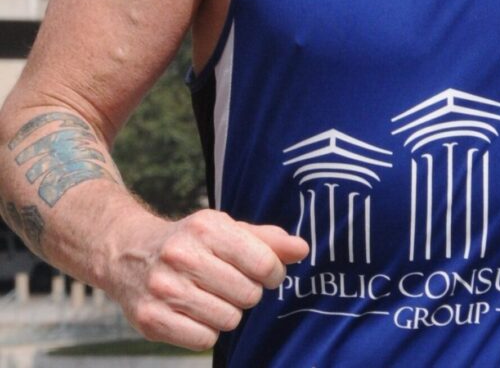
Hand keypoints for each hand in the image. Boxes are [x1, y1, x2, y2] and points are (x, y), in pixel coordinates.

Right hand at [106, 208, 308, 350]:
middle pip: (248, 295)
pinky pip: (203, 340)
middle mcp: (182, 255)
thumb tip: (303, 249)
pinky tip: (195, 313)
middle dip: (248, 293)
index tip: (267, 273)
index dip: (274, 274)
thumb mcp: (226, 230)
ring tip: (212, 297)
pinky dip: (206, 331)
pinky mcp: (150, 319)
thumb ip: (267, 240)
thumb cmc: (192, 242)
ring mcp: (164, 288)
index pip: (263, 263)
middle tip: (232, 284)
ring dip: (228, 313)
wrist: (129, 254)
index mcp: (206, 227)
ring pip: (228, 320)